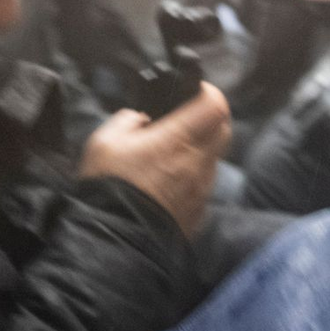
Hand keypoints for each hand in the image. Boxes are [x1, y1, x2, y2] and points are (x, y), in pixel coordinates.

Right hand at [79, 83, 230, 237]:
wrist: (114, 239)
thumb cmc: (109, 186)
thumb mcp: (104, 141)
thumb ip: (127, 120)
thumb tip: (142, 119)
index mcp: (177, 139)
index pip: (215, 105)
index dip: (209, 93)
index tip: (195, 92)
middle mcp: (197, 163)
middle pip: (224, 128)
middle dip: (211, 118)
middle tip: (187, 119)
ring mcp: (201, 189)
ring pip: (215, 157)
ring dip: (202, 149)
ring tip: (173, 153)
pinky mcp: (199, 210)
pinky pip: (204, 184)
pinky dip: (194, 176)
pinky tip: (170, 181)